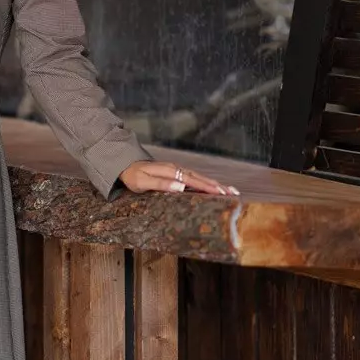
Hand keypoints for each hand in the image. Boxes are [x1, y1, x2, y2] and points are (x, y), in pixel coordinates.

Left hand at [119, 160, 239, 196]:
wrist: (126, 166)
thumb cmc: (133, 177)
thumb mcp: (143, 182)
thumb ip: (161, 184)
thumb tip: (181, 187)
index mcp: (171, 172)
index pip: (193, 181)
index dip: (207, 187)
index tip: (221, 193)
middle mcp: (177, 169)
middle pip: (200, 178)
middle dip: (217, 186)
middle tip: (233, 193)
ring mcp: (178, 170)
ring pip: (200, 177)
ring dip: (215, 184)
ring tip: (229, 191)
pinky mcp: (177, 173)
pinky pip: (194, 178)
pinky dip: (206, 182)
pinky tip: (213, 187)